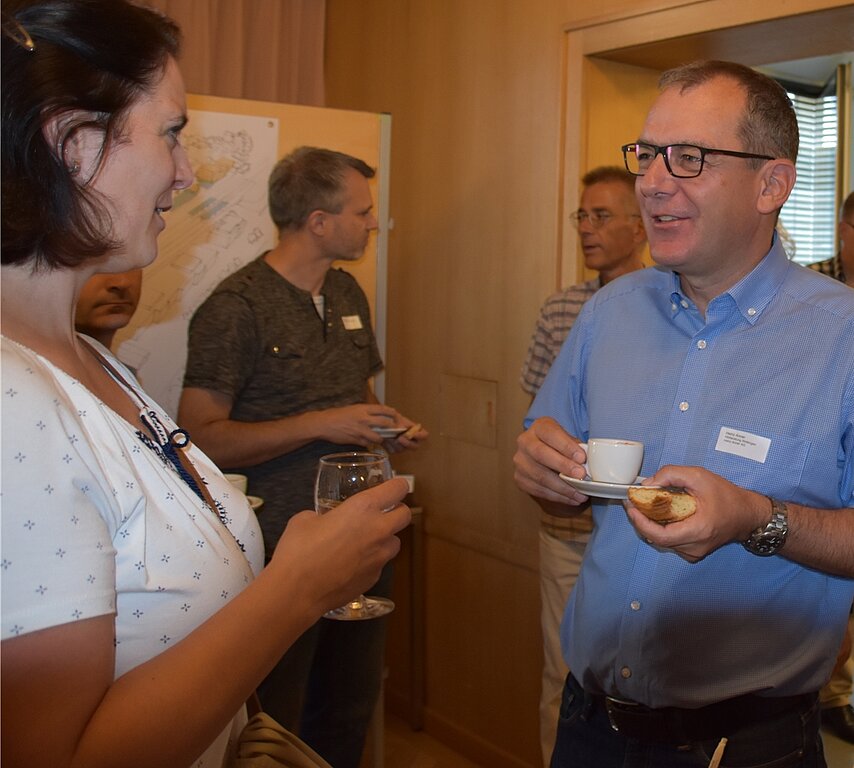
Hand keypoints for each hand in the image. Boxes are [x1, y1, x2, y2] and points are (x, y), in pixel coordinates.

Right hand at [269, 477, 410, 615]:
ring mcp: (379, 557)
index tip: (392, 486)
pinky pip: (379, 564)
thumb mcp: (306, 519)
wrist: (296, 591)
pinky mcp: (374, 578)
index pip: (398, 488)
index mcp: (364, 508)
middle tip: (380, 513)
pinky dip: (370, 561)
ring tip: (363, 542)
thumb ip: (324, 515)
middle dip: (397, 511)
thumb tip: (323, 521)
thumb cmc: (298, 549)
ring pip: (395, 542)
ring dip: (384, 538)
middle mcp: (378, 531)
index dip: (397, 485)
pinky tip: (350, 565)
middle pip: (405, 515)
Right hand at [318, 403, 401, 446]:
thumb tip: (377, 415)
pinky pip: (368, 444)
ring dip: (381, 439)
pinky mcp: (357, 440)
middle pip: (385, 424)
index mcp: (363, 409)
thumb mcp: (354, 409)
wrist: (325, 424)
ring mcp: (361, 430)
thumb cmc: (338, 415)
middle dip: (392, 428)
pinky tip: (367, 442)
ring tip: (380, 438)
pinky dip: (369, 444)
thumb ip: (365, 412)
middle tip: (395, 431)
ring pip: (379, 437)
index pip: (384, 409)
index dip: (392, 413)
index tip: (396, 415)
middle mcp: (364, 419)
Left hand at [383, 419, 427, 453]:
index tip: (413, 433)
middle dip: (407, 443)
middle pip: (415, 446)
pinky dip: (388, 445)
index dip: (420, 436)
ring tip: (389, 436)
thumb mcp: (399, 418)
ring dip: (395, 443)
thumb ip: (402, 423)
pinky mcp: (394, 450)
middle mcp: (412, 441)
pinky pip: (393, 451)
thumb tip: (402, 428)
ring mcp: (403, 447)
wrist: (383, 423)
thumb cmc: (394, 419)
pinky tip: (385, 439)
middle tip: (399, 438)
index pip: (424, 435)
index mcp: (416, 432)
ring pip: (402, 449)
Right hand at [513, 417, 588, 506]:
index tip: (582, 457)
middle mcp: (525, 442)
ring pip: (540, 476)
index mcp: (539, 427)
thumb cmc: (559, 445)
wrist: (543, 452)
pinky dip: (557, 496)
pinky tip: (571, 498)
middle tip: (580, 476)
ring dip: (562, 487)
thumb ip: (576, 447)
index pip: (550, 434)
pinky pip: (538, 490)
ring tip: (580, 493)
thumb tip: (590, 463)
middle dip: (563, 466)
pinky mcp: (520, 478)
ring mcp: (520, 461)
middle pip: (541, 454)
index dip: (566, 446)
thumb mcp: (568, 438)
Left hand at [624, 466, 769, 561]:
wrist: (748, 514)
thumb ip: (671, 474)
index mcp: (697, 531)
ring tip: (645, 506)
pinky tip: (659, 515)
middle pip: (657, 538)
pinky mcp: (693, 552)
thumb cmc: (727, 496)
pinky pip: (670, 542)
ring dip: (650, 524)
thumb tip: (647, 484)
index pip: (659, 535)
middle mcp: (694, 548)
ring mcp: (693, 553)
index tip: (631, 506)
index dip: (640, 522)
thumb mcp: (699, 476)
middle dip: (642, 520)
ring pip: (662, 541)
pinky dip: (661, 528)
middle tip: (634, 502)